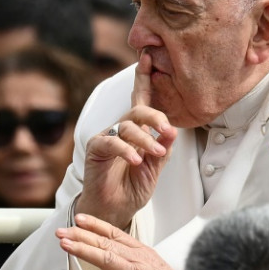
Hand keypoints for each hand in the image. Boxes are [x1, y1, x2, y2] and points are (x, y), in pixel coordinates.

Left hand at [56, 214, 181, 269]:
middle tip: (62, 232)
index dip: (95, 224)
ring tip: (66, 246)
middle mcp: (135, 259)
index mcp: (139, 251)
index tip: (79, 219)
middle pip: (104, 242)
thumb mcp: (151, 263)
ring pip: (105, 258)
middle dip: (81, 235)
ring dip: (83, 251)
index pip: (114, 232)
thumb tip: (115, 250)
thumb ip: (132, 255)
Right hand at [76, 51, 177, 228]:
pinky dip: (125, 150)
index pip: (142, 101)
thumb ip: (162, 148)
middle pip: (137, 110)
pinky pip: (111, 142)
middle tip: (167, 129)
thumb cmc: (132, 188)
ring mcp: (108, 137)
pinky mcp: (95, 149)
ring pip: (127, 125)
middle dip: (155, 116)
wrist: (114, 211)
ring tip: (157, 154)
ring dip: (145, 139)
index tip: (148, 58)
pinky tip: (136, 160)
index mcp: (137, 131)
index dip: (144, 80)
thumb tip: (173, 130)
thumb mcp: (155, 169)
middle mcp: (122, 130)